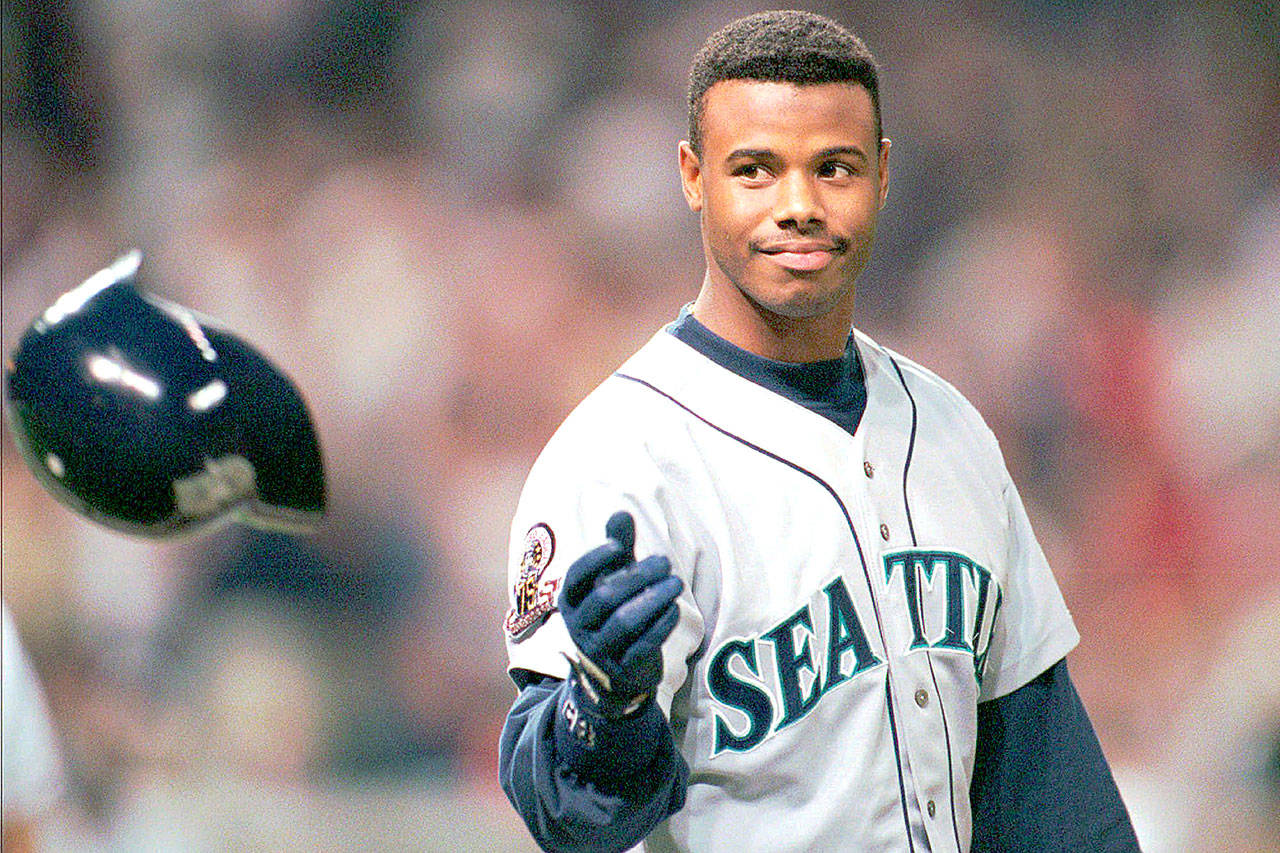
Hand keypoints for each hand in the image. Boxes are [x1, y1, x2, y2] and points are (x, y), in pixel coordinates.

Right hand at [558, 511, 682, 717]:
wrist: (612, 677)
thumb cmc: (612, 615)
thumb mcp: (612, 581)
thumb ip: (618, 550)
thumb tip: (621, 512)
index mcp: (570, 601)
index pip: (576, 577)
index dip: (596, 559)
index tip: (620, 544)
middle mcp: (579, 627)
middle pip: (604, 598)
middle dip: (636, 577)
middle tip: (665, 561)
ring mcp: (599, 652)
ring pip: (623, 624)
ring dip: (652, 600)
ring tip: (677, 583)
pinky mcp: (621, 671)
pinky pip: (642, 646)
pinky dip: (660, 626)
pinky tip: (675, 609)